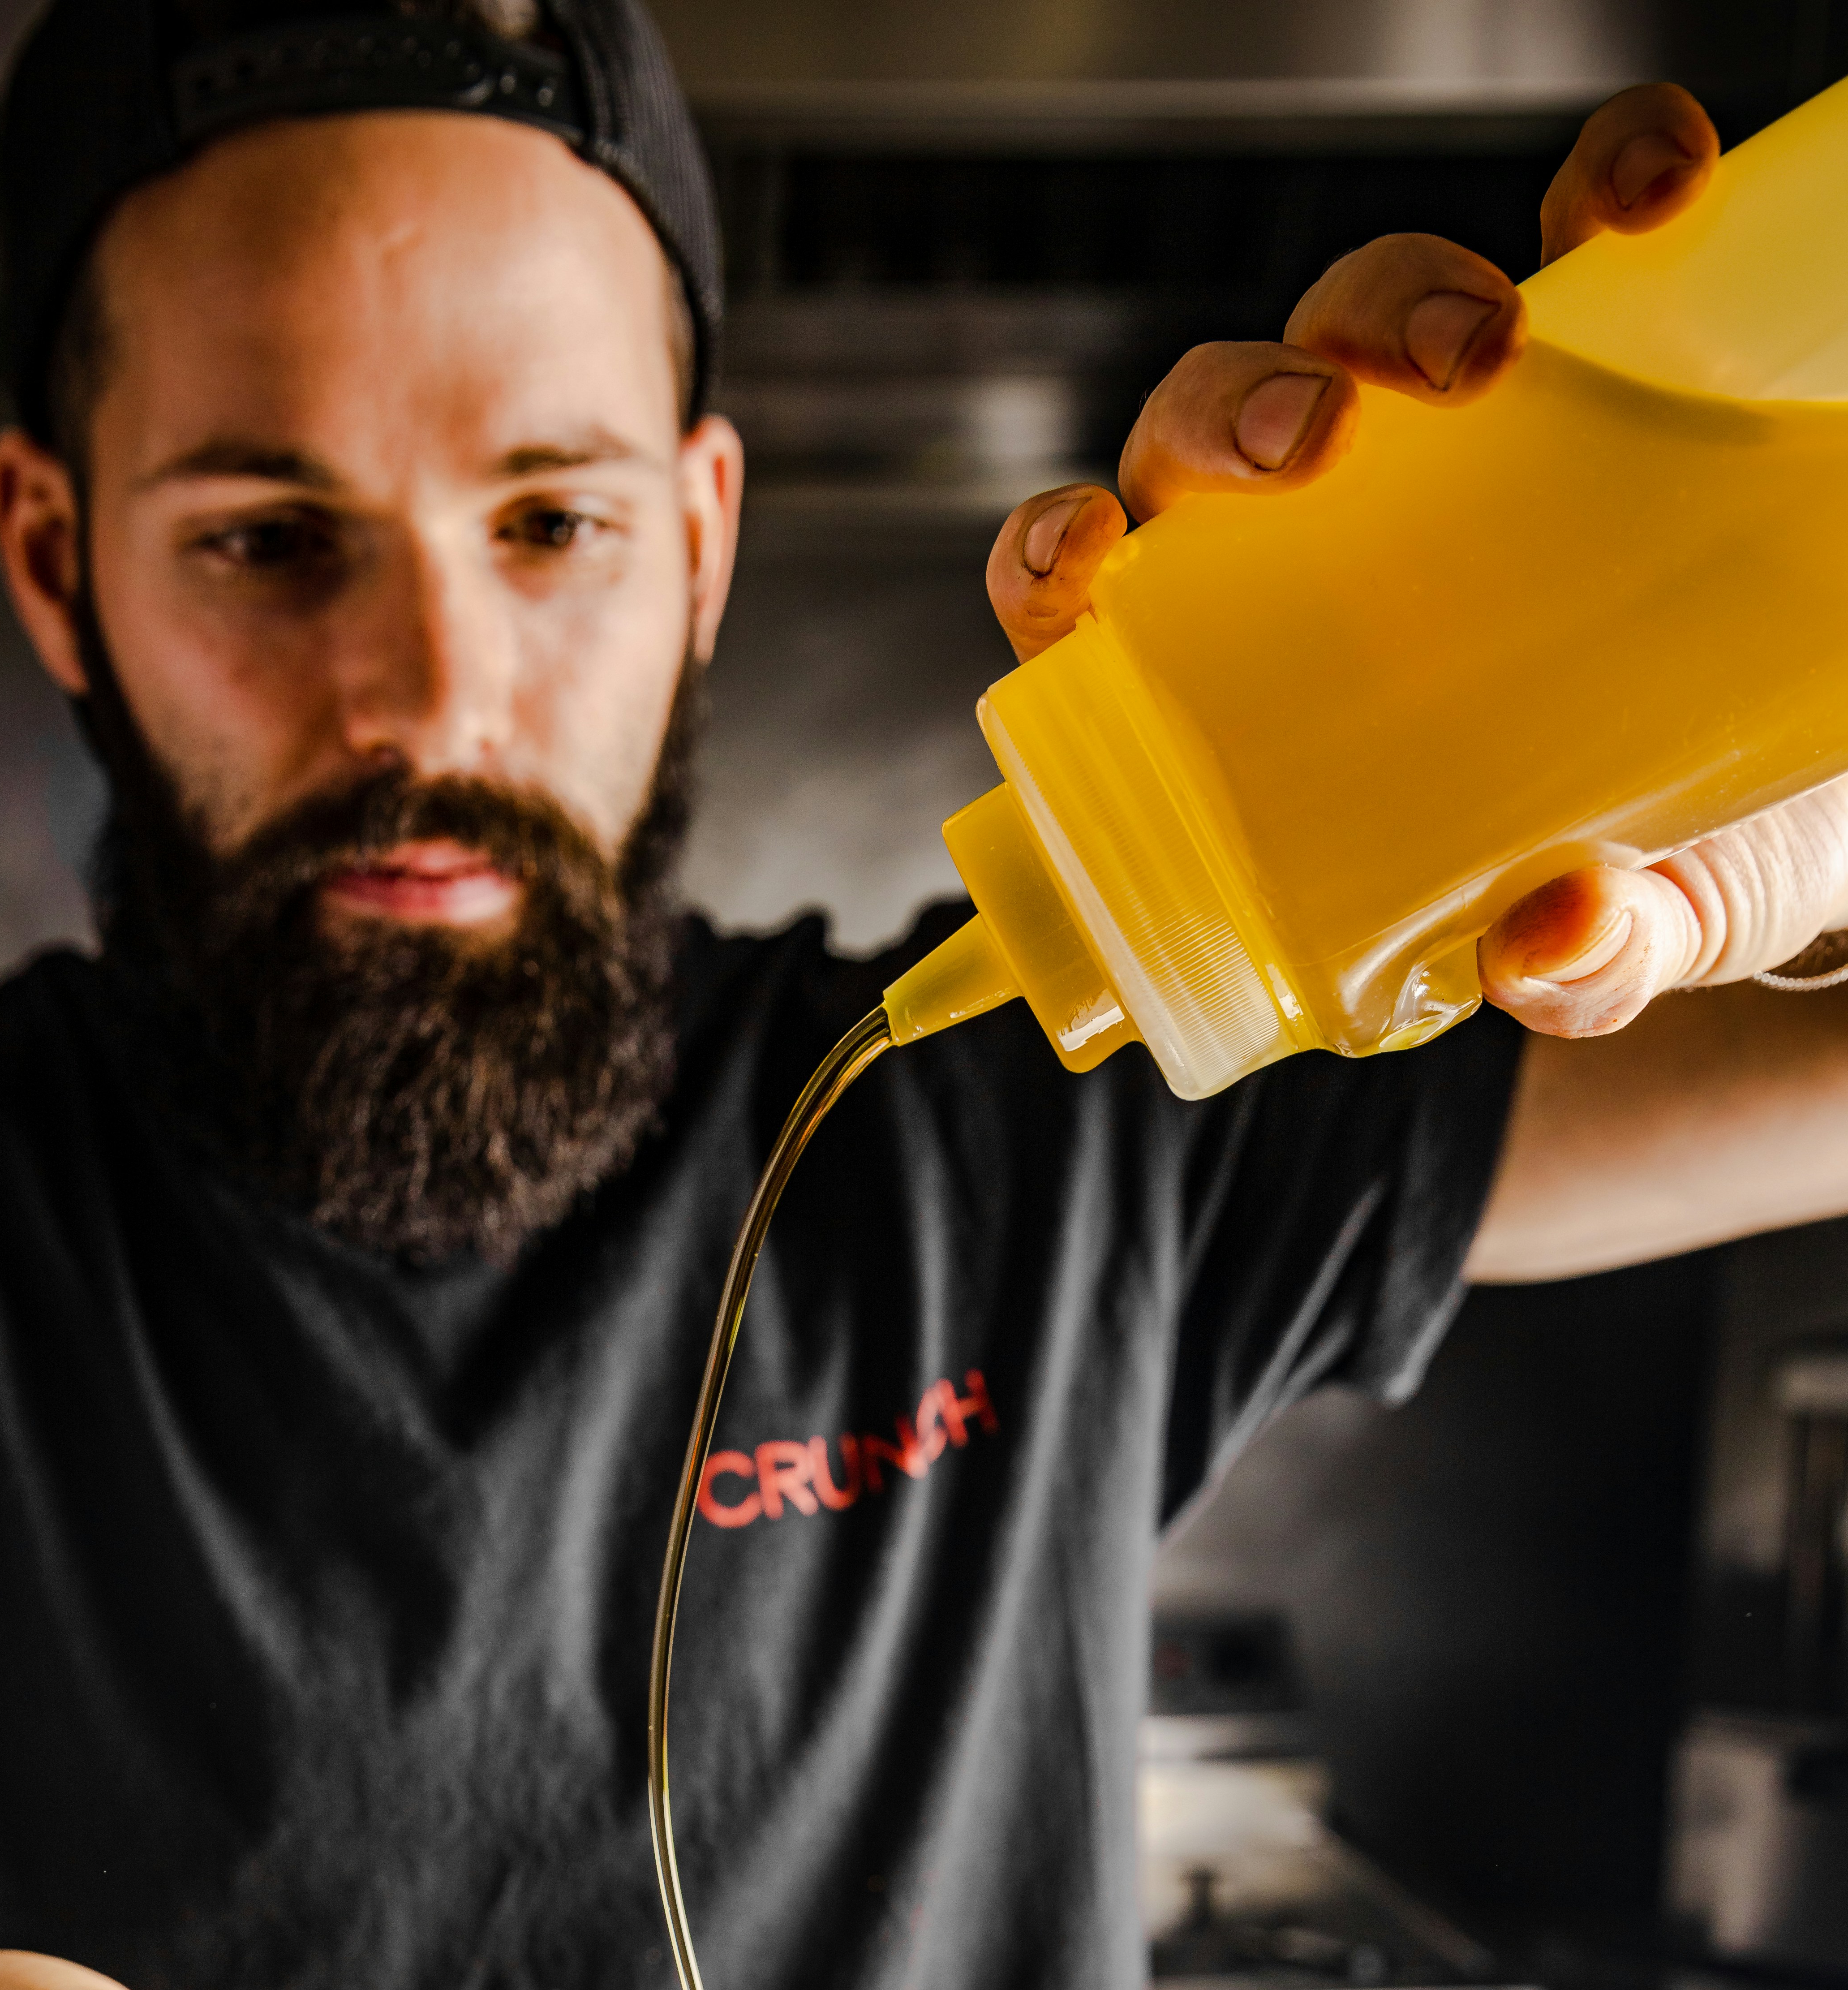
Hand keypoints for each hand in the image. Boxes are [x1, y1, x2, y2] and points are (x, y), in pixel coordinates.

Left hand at [981, 84, 1847, 1035]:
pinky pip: (1570, 224)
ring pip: (1345, 315)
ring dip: (1388, 300)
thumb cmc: (1656, 869)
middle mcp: (1317, 539)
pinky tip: (1645, 198)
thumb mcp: (1617, 936)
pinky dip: (1602, 182)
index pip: (1093, 601)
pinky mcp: (1598, 350)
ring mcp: (1449, 437)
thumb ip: (1575, 971)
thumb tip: (1545, 951)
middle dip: (1231, 408)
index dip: (1052, 557)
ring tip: (1485, 352)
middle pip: (1201, 433)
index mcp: (1250, 680)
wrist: (1815, 798)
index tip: (1083, 551)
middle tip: (1319, 439)